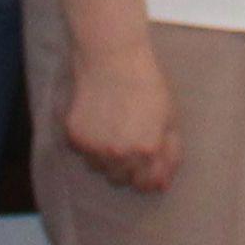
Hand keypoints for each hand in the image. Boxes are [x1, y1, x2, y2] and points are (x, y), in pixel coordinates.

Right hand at [64, 42, 181, 193]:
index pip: (146, 184)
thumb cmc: (147, 84)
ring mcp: (94, 149)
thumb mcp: (170, 116)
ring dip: (108, 156)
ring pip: (100, 168)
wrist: (113, 59)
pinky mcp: (75, 140)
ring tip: (115, 126)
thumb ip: (169, 152)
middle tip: (132, 139)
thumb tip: (163, 185)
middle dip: (129, 166)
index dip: (149, 176)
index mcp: (147, 150)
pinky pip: (84, 152)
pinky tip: (100, 119)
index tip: (148, 164)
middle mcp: (120, 155)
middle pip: (121, 179)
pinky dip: (91, 142)